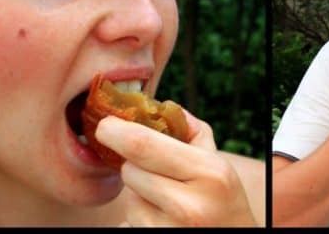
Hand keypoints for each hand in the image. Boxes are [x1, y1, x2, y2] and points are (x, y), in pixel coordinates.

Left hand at [95, 111, 256, 226]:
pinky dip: (139, 218)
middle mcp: (189, 207)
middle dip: (136, 167)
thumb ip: (190, 131)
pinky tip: (163, 221)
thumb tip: (158, 106)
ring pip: (128, 199)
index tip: (105, 125)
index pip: (143, 145)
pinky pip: (128, 222)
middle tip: (158, 174)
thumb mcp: (218, 162)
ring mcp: (168, 232)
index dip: (116, 131)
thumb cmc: (223, 200)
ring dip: (139, 196)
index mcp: (210, 174)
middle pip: (130, 171)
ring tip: (168, 203)